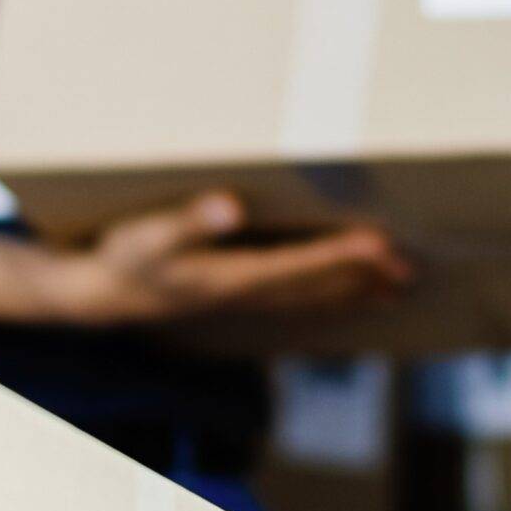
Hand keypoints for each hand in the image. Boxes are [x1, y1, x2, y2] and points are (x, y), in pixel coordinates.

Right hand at [50, 192, 411, 326]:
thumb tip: (229, 207)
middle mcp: (243, 294)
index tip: (380, 243)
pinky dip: (327, 300)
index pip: (297, 266)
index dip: (340, 256)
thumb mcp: (147, 237)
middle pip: (315, 288)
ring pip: (310, 300)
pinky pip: (295, 303)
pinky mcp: (237, 298)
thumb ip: (189, 222)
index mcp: (228, 277)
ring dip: (354, 294)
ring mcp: (242, 301)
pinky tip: (348, 298)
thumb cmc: (122, 259)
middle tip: (410, 270)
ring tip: (397, 289)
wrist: (100, 296)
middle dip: (363, 278)